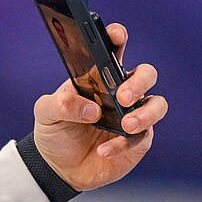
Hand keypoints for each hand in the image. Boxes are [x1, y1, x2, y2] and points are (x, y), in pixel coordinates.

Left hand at [33, 23, 167, 190]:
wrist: (58, 166)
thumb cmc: (55, 131)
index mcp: (97, 78)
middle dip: (139, 81)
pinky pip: (142, 137)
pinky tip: (104, 150)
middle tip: (122, 96)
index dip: (117, 39)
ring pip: (157, 104)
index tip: (117, 35)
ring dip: (145, 114)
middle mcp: (119, 92)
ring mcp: (132, 115)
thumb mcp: (45, 113)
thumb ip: (59, 104)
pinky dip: (123, 144)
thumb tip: (91, 109)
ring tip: (125, 125)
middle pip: (145, 74)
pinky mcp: (138, 139)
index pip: (112, 52)